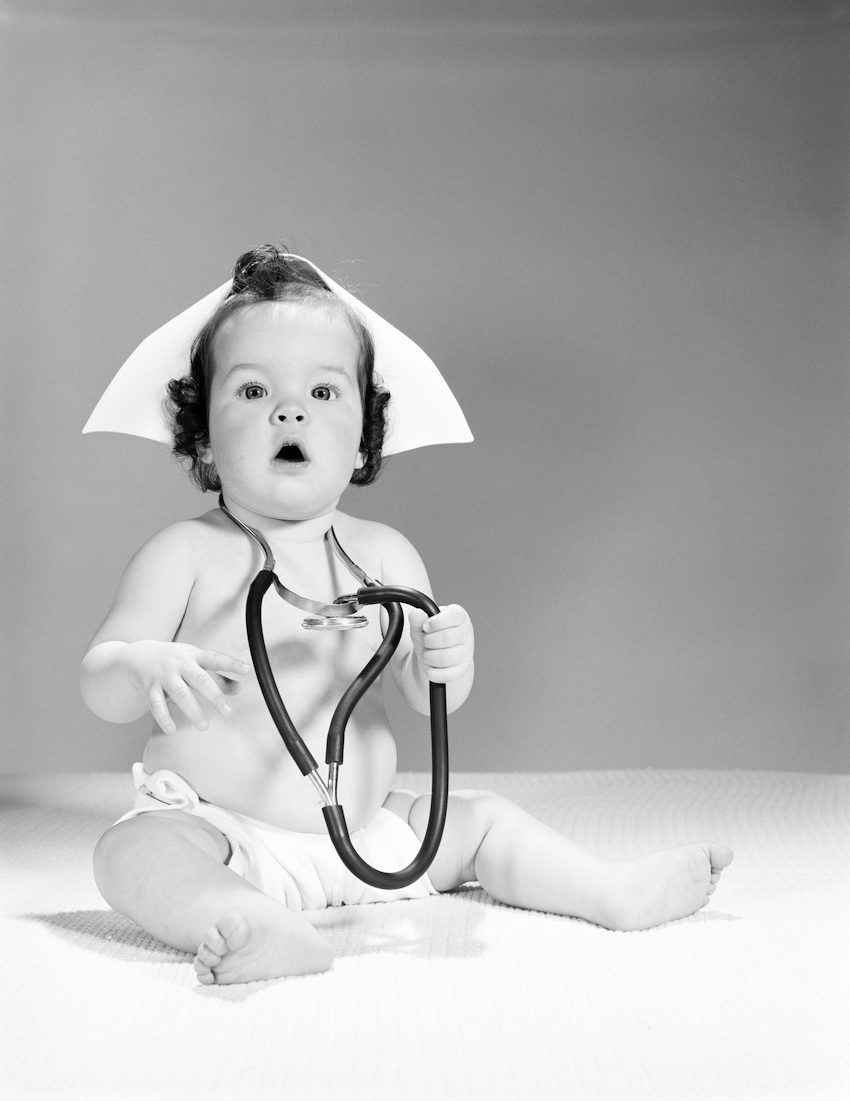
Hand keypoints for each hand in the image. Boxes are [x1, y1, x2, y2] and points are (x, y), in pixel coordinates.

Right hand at [124, 641, 250, 733]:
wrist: (140, 655)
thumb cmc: (177, 661)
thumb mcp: (197, 663)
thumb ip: (218, 677)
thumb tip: (238, 689)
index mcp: (195, 656)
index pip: (216, 658)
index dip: (231, 663)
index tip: (247, 670)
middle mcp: (180, 664)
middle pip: (199, 679)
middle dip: (214, 696)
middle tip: (228, 712)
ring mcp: (164, 675)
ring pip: (179, 693)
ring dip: (192, 710)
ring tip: (204, 726)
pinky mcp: (150, 687)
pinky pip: (156, 704)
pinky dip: (163, 717)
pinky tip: (171, 729)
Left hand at [408, 604, 473, 683]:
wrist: (437, 656)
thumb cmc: (431, 636)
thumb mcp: (422, 626)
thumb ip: (417, 620)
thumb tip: (416, 614)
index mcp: (459, 616)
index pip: (453, 616)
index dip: (436, 622)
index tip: (425, 627)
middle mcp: (466, 633)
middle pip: (447, 637)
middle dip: (428, 641)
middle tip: (424, 641)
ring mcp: (467, 652)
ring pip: (445, 657)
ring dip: (428, 657)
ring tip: (425, 654)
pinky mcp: (462, 669)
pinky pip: (447, 674)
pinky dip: (432, 672)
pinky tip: (429, 667)